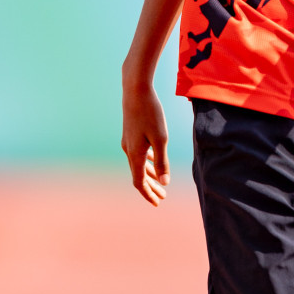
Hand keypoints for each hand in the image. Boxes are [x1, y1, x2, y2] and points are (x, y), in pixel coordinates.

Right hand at [121, 70, 169, 204]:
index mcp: (135, 154)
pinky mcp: (130, 133)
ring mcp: (128, 142)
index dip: (149, 194)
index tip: (157, 203)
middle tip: (162, 197)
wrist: (136, 90)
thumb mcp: (161, 138)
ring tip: (161, 183)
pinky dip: (147, 162)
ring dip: (150, 175)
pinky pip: (138, 154)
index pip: (139, 182)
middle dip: (151, 187)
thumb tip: (165, 182)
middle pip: (139, 175)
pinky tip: (154, 161)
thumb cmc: (150, 113)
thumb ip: (162, 161)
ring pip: (139, 164)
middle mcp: (128, 150)